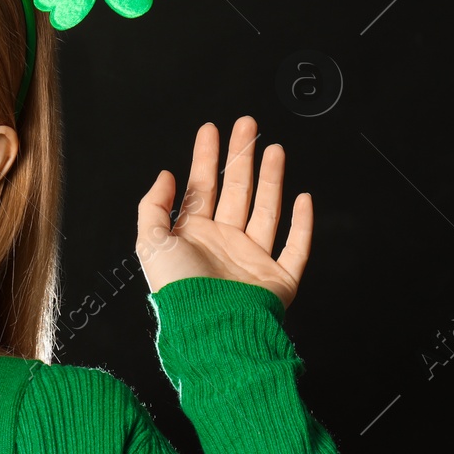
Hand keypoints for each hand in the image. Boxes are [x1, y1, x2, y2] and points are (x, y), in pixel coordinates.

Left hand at [136, 116, 311, 308]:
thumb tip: (164, 175)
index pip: (201, 187)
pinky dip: (302, 224)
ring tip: (274, 149)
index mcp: (193, 236)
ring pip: (266, 210)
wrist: (209, 329)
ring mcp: (252, 260)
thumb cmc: (178, 290)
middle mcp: (223, 244)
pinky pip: (295, 247)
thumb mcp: (150, 242)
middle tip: (247, 124)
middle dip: (241, 156)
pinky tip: (303, 198)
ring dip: (271, 179)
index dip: (205, 157)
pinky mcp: (277, 278)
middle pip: (235, 190)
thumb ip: (153, 206)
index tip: (211, 129)